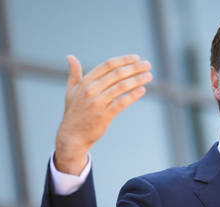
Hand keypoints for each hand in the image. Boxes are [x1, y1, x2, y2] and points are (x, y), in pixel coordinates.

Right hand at [54, 55, 151, 174]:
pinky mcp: (104, 116)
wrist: (71, 136)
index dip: (124, 60)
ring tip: (149, 76)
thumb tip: (70, 56)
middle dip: (135, 68)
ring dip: (137, 80)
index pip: (107, 65)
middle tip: (148, 65)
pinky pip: (121, 103)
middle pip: (117, 74)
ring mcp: (97, 103)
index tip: (137, 58)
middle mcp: (91, 90)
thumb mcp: (71, 91)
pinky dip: (133, 96)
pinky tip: (142, 90)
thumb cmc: (73, 112)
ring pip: (121, 87)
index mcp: (85, 82)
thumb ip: (74, 73)